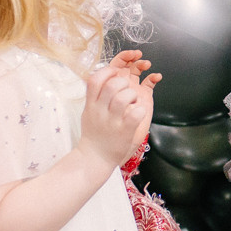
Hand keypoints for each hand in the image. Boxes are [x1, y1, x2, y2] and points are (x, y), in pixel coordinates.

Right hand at [80, 51, 157, 165]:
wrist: (94, 158)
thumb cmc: (94, 134)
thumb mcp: (89, 112)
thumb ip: (95, 96)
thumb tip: (104, 77)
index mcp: (91, 104)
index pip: (95, 79)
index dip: (108, 72)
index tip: (116, 74)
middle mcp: (100, 111)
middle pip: (113, 85)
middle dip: (125, 83)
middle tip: (128, 91)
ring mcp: (112, 121)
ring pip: (125, 97)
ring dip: (134, 96)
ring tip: (133, 103)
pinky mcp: (124, 131)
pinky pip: (136, 113)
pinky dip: (141, 110)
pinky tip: (138, 113)